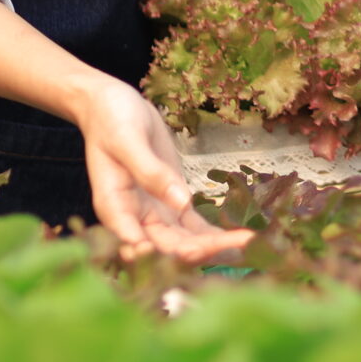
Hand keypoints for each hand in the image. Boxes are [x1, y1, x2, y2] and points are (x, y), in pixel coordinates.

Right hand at [69, 75, 253, 263]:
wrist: (111, 106)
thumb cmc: (112, 120)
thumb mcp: (127, 141)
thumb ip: (150, 172)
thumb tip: (181, 203)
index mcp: (114, 207)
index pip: (136, 241)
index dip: (164, 255)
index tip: (196, 253)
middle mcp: (134, 220)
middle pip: (167, 246)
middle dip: (202, 251)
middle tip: (238, 246)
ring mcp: (155, 214)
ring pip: (185, 241)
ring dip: (214, 246)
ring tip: (249, 244)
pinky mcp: (172, 204)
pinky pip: (194, 227)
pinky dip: (215, 234)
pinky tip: (240, 237)